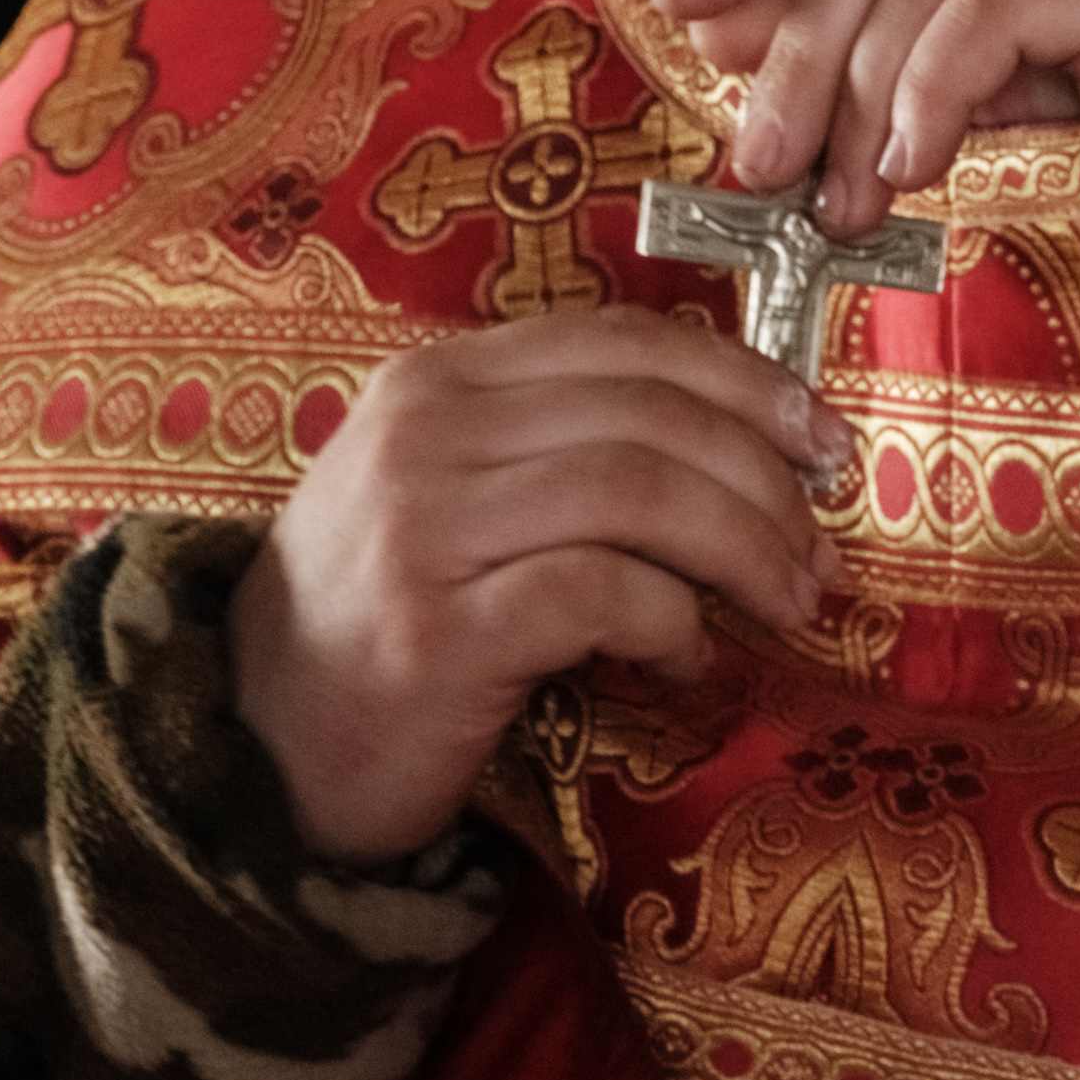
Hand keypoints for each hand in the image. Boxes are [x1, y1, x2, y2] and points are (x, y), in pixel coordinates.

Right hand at [232, 311, 841, 858]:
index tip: (821, 444)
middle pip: (651, 414)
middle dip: (766, 483)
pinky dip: (672, 625)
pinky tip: (687, 660)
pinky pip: (601, 596)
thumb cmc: (384, 617)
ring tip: (784, 605)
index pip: (627, 341)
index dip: (747, 384)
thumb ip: (565, 450)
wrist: (258, 738)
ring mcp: (423, 526)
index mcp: (440, 379)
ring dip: (742, 552)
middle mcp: (424, 432)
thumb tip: (749, 452)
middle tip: (819, 554)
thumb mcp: (457, 496)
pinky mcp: (438, 629)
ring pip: (639, 493)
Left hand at [655, 0, 1079, 232]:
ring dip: (858, 102)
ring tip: (843, 201)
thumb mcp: (949, 97)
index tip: (679, 8)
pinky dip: (935, 90)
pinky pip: (996, 6)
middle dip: (796, 57)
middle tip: (760, 166)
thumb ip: (849, 54)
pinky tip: (917, 166)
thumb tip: (718, 32)